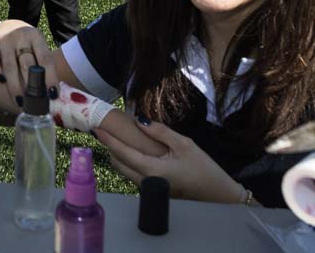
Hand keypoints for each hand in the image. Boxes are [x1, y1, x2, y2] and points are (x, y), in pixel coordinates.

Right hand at [0, 20, 58, 106]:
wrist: (6, 27)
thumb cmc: (27, 46)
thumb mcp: (37, 47)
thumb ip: (42, 65)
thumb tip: (52, 93)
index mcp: (36, 37)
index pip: (45, 59)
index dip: (50, 78)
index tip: (53, 95)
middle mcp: (20, 37)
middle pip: (27, 64)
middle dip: (32, 85)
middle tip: (35, 102)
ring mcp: (4, 40)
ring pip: (9, 66)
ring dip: (15, 86)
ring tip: (20, 102)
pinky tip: (2, 82)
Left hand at [96, 118, 244, 203]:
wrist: (218, 195)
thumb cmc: (203, 169)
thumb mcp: (185, 145)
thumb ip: (160, 132)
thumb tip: (139, 120)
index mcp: (152, 170)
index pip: (123, 153)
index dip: (108, 140)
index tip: (97, 127)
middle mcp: (145, 182)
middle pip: (118, 163)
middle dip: (109, 146)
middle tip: (105, 129)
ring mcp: (148, 189)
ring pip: (124, 170)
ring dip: (117, 155)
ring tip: (114, 137)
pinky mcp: (152, 190)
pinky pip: (132, 174)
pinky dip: (127, 161)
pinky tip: (130, 150)